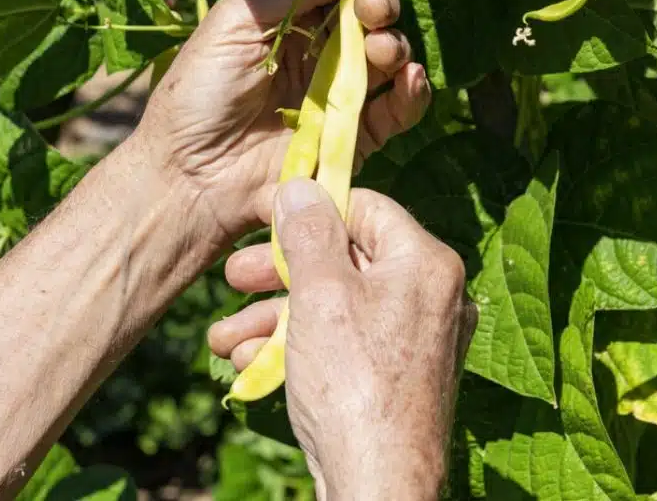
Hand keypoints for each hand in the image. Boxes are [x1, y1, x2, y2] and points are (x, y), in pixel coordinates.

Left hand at [135, 0, 429, 245]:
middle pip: (373, 14)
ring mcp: (342, 93)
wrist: (189, 177)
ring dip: (395, 42)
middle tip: (373, 5)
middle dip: (382, 0)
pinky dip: (413, 91)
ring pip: (391, 56)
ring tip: (381, 48)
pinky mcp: (357, 137)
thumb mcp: (237, 22)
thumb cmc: (199, 93)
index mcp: (292, 17)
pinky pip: (399, 110)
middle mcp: (323, 50)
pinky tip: (409, 77)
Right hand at [209, 180, 476, 499]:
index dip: (312, 211)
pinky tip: (249, 365)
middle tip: (233, 278)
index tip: (266, 223)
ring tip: (223, 338)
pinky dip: (301, 349)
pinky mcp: (399, 378)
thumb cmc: (354, 385)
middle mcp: (432, 296)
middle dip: (280, 274)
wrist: (378, 485)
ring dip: (276, 318)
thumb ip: (309, 233)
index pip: (367, 209)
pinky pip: (347, 345)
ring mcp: (418, 341)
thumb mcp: (321, 294)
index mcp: (426, 263)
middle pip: (347, 261)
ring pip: (338, 308)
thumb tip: (302, 185)